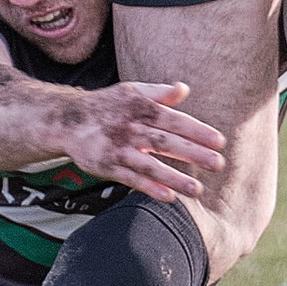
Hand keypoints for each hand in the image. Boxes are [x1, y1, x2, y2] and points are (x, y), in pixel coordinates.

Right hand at [57, 81, 225, 203]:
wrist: (67, 120)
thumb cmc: (107, 106)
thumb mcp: (131, 92)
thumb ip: (159, 93)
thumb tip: (184, 89)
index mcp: (141, 108)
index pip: (174, 120)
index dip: (197, 131)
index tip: (219, 142)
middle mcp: (130, 128)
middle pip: (165, 142)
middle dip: (192, 153)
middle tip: (218, 164)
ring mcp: (118, 149)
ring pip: (149, 164)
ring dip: (173, 177)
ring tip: (197, 189)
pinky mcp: (107, 167)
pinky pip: (131, 179)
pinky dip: (149, 188)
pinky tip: (168, 197)